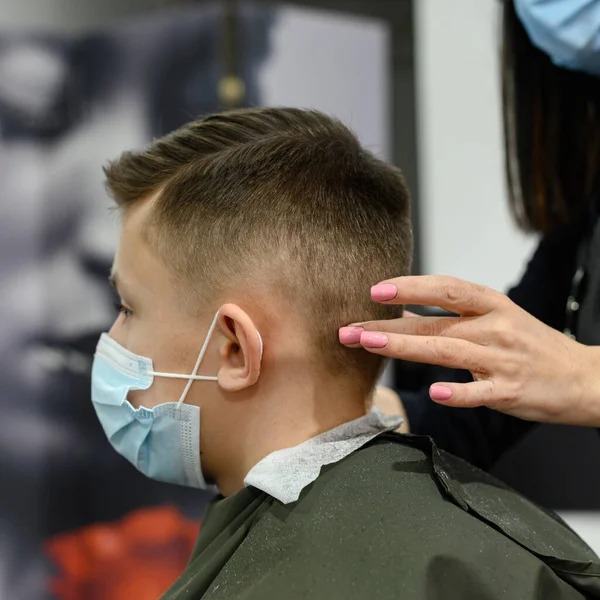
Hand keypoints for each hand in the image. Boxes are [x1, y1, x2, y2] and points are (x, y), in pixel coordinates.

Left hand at [340, 275, 599, 426]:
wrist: (584, 378)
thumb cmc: (531, 346)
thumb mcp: (497, 318)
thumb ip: (453, 315)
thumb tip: (404, 311)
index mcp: (491, 305)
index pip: (446, 288)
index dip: (410, 287)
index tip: (376, 289)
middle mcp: (495, 327)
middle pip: (434, 323)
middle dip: (387, 326)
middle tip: (350, 330)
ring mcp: (502, 359)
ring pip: (448, 351)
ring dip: (405, 348)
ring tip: (369, 345)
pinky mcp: (510, 391)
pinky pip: (480, 393)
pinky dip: (458, 392)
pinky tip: (435, 392)